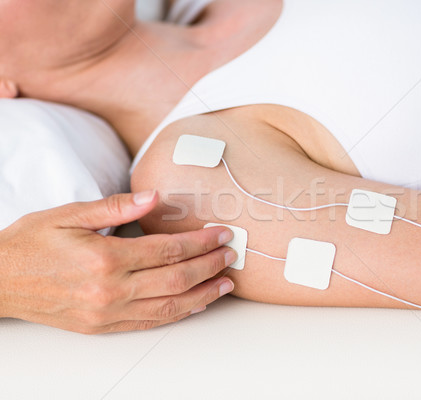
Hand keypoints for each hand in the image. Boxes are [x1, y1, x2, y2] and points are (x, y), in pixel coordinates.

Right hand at [0, 190, 236, 333]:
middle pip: (176, 279)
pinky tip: (195, 305)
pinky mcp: (102, 327)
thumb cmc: (31, 244)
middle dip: (210, 266)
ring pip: (169, 307)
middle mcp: (111, 290)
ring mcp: (107, 312)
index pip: (169, 250)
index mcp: (105, 258)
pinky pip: (149, 323)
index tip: (221, 234)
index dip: (201, 242)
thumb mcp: (69, 214)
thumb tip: (154, 197)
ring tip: (225, 284)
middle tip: (231, 256)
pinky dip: (178, 314)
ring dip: (203, 295)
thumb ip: (115, 207)